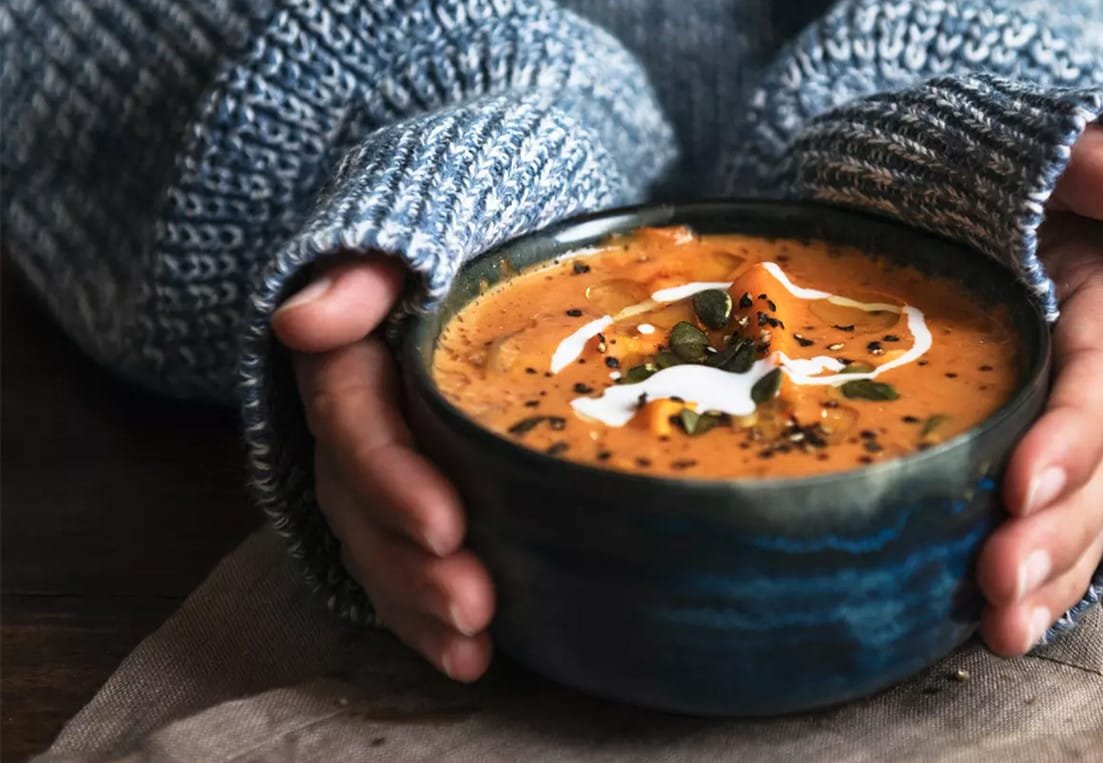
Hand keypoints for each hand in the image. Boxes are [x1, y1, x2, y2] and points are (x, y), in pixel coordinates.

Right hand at [272, 258, 494, 680]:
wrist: (470, 239)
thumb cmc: (453, 232)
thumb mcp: (414, 228)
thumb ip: (365, 270)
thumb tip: (303, 320)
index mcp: (346, 357)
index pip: (352, 422)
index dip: (392, 479)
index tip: (447, 526)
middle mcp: (348, 420)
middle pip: (360, 503)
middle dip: (410, 565)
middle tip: (474, 606)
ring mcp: (371, 465)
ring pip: (374, 545)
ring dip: (416, 606)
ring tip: (473, 648)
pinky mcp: (403, 496)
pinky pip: (398, 561)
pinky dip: (424, 615)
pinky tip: (471, 657)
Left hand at [977, 126, 1102, 654]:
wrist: (958, 222)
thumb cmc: (992, 193)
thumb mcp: (1034, 160)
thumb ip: (1083, 164)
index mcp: (1099, 312)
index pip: (1096, 380)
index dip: (1069, 435)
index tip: (1019, 485)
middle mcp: (1092, 384)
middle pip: (1095, 469)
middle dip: (1053, 532)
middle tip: (997, 583)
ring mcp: (1064, 433)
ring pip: (1080, 516)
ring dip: (1047, 578)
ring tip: (1001, 632)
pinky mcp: (1028, 465)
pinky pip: (1048, 530)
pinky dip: (1036, 584)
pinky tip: (997, 632)